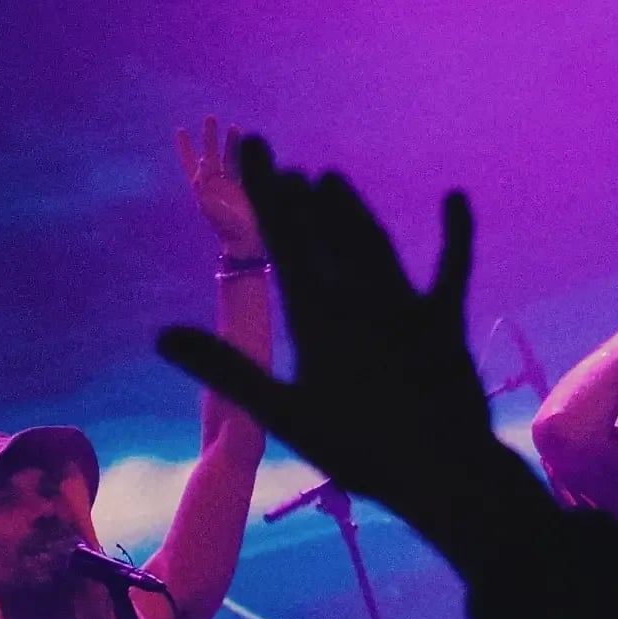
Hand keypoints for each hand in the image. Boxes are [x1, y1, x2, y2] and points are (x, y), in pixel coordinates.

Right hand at [157, 139, 523, 545]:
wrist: (440, 470)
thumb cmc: (356, 449)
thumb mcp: (281, 414)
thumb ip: (225, 369)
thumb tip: (161, 336)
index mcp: (318, 315)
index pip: (286, 239)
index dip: (269, 191)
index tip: (258, 148)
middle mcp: (361, 297)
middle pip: (327, 234)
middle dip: (303, 199)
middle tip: (285, 168)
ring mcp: (407, 305)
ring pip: (373, 244)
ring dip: (351, 211)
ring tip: (331, 179)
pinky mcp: (446, 320)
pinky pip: (451, 267)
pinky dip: (455, 233)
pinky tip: (455, 196)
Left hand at [179, 116, 267, 259]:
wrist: (243, 239)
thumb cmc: (225, 226)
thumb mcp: (211, 207)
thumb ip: (206, 186)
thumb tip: (204, 162)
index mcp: (201, 188)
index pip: (191, 162)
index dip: (185, 147)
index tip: (181, 130)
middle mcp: (212, 183)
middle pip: (210, 154)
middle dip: (209, 137)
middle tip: (211, 117)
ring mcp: (227, 184)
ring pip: (227, 157)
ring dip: (229, 142)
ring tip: (234, 126)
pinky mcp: (240, 187)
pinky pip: (240, 165)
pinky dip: (241, 153)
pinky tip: (244, 143)